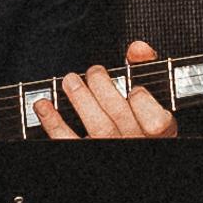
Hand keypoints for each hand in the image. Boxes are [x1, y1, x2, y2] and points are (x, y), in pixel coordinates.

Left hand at [35, 38, 177, 142]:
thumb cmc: (138, 123)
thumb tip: (138, 48)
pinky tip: (43, 106)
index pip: (156, 121)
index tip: (134, 88)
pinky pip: (68, 140)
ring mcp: (110, 150)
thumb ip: (145, 72)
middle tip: (94, 72)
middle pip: (120, 116)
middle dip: (104, 87)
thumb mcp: (152, 100)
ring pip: (98, 127)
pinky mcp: (86, 154)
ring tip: (70, 80)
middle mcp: (134, 143)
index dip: (142, 101)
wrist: (123, 151)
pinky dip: (53, 122)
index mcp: (159, 134)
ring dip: (81, 98)